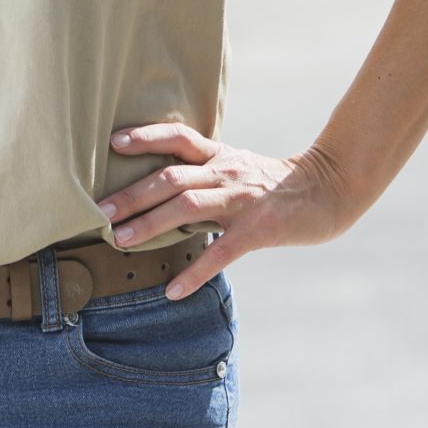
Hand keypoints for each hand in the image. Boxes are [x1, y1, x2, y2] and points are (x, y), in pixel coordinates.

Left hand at [98, 122, 363, 299]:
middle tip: (99, 211)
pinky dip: (195, 271)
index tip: (112, 142)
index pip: (178, 137)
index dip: (146, 137)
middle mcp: (226, 172)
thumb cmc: (273, 183)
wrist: (327, 190)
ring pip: (189, 206)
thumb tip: (156, 188)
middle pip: (171, 177)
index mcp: (220, 156)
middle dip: (132, 194)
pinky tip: (173, 290)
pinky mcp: (258, 229)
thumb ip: (202, 173)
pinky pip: (221, 251)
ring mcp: (242, 200)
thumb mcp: (236, 167)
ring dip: (151, 224)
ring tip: (122, 240)